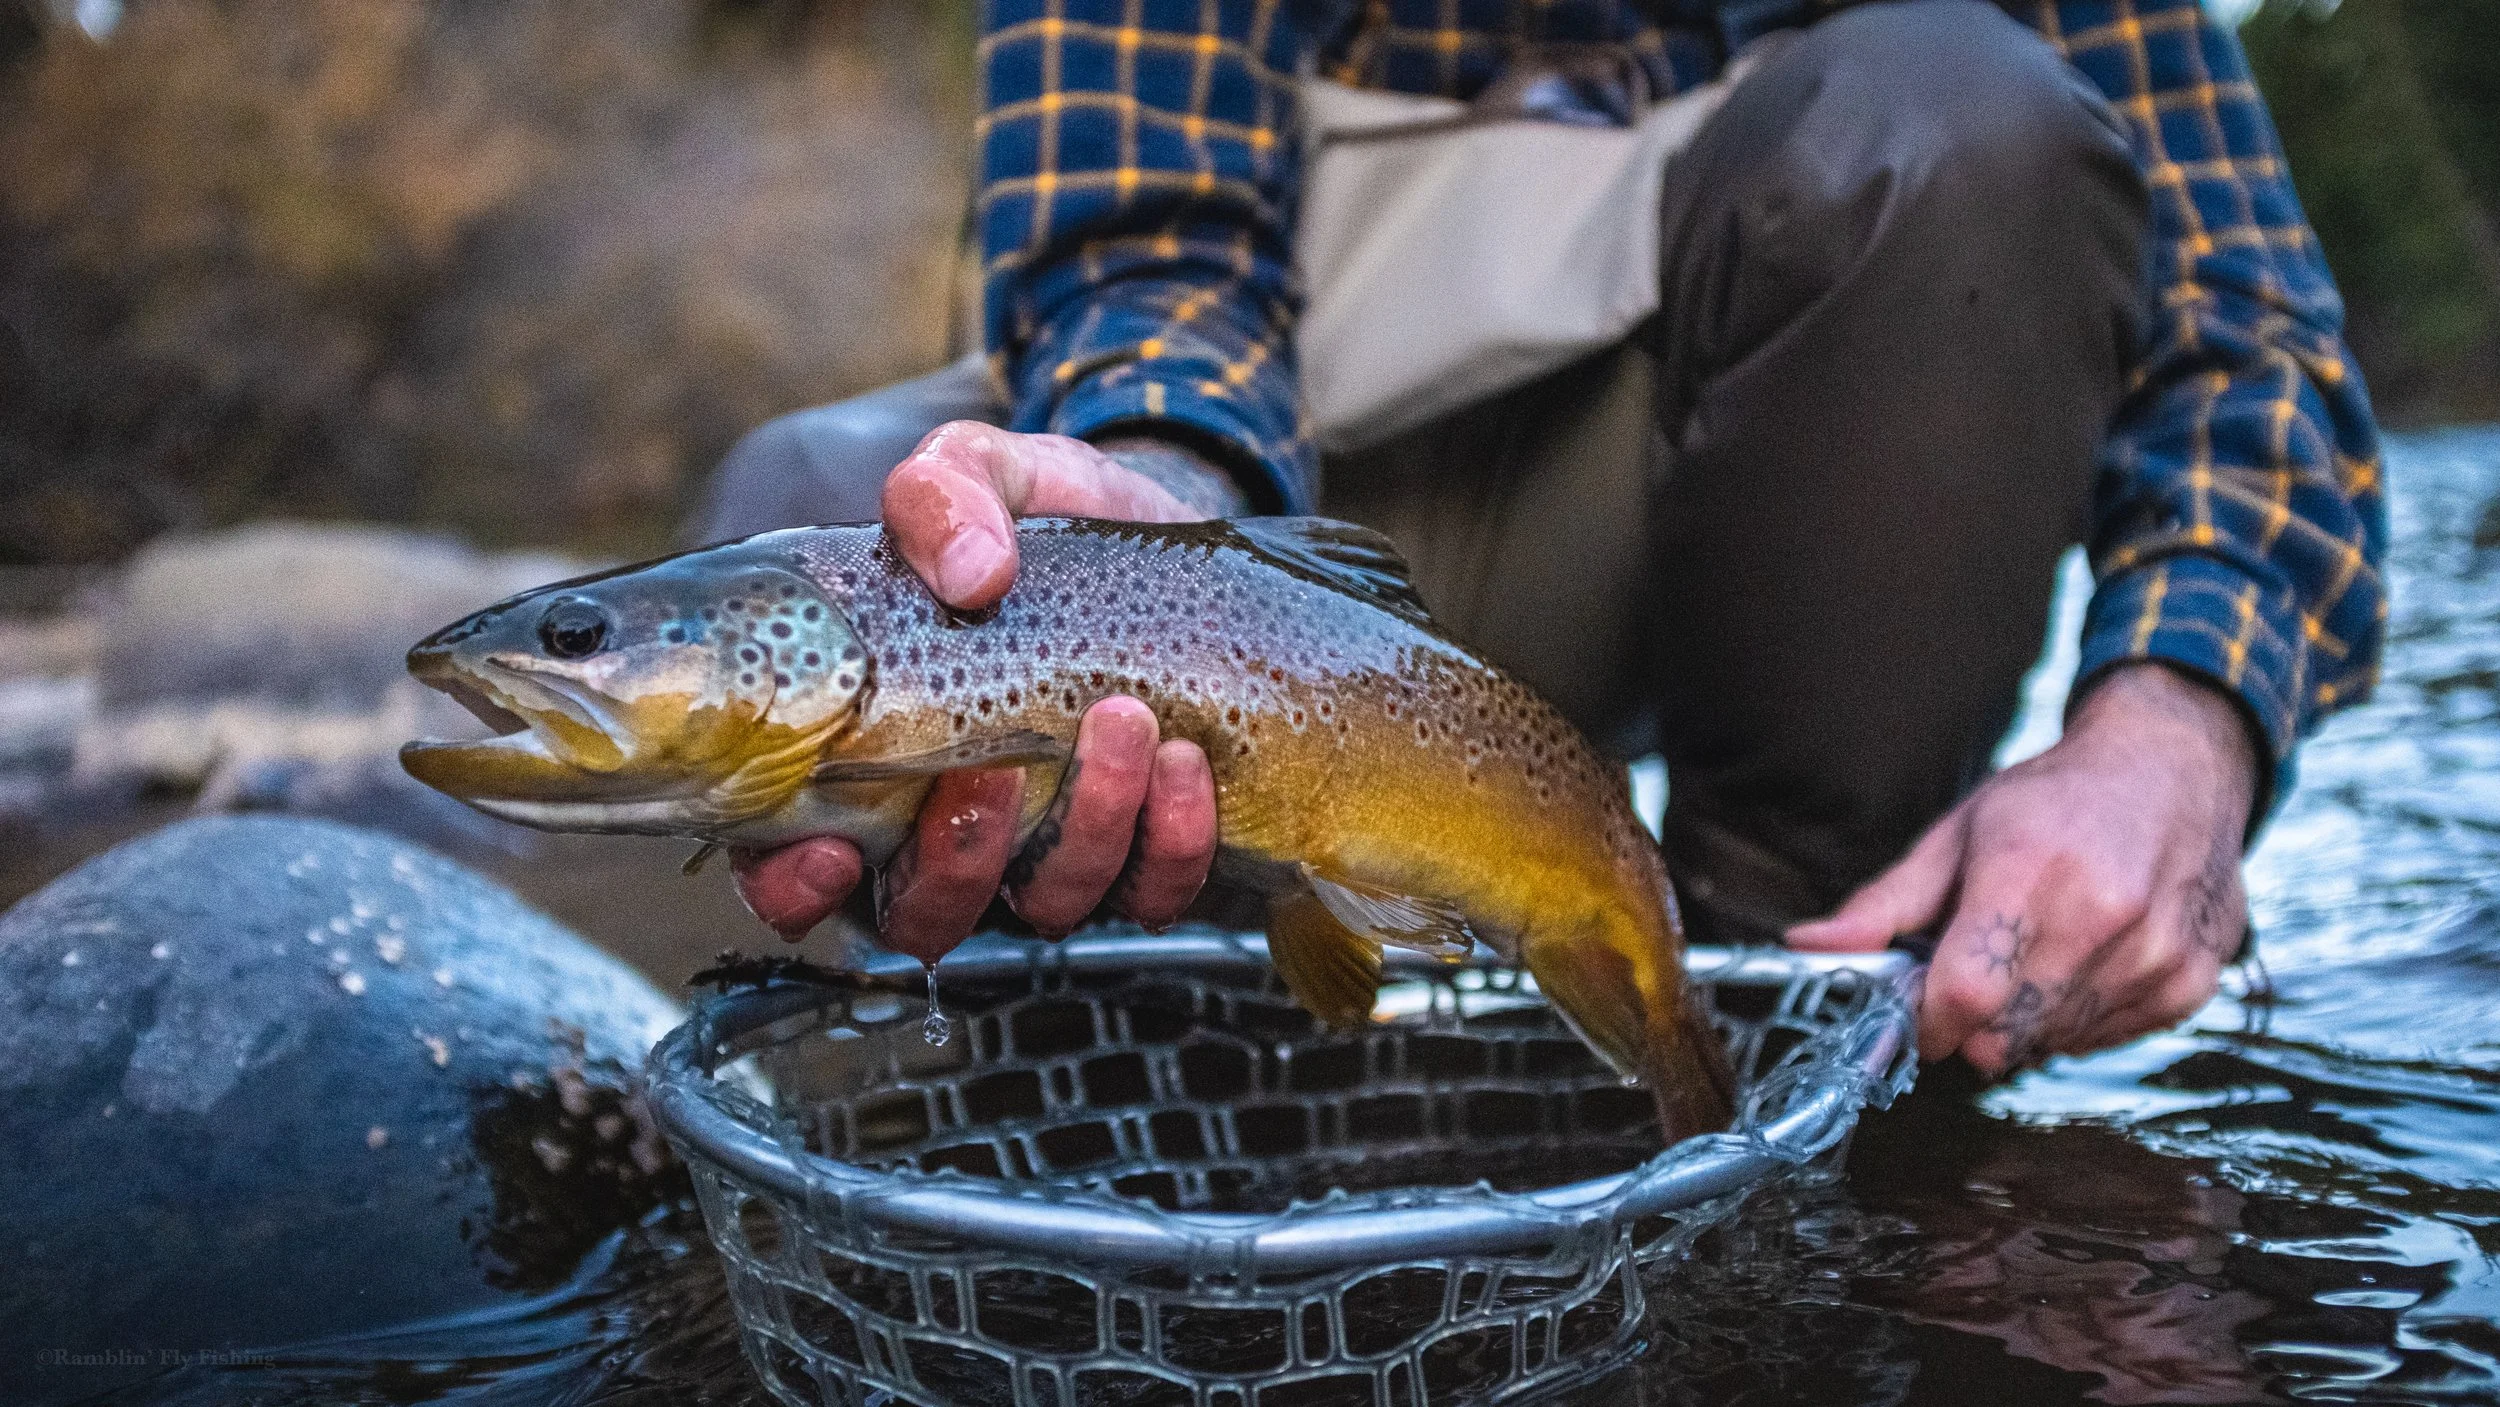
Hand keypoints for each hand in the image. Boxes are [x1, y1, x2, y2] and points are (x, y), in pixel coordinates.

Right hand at [732, 422, 1236, 957]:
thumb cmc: (1033, 518)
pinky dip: (1172, 838)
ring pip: (1047, 904)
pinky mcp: (1148, 851)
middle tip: (993, 767)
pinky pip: (1154, 892)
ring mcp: (1049, 851)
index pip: (790, 869)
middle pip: (925, 912)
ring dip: (1085, 827)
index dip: (793, 885)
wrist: (1159, 519)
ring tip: (1122, 721)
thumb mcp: (974, 471)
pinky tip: (1184, 763)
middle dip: (959, 859)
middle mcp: (947, 828)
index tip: (828, 848)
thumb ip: (940, 494)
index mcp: (861, 756)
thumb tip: (972, 573)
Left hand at [1787, 662, 2259, 1074]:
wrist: (2175, 769)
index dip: (1926, 1021)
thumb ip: (1884, 904)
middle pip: (2003, 1032)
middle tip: (1973, 971)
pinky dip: (2075, 1018)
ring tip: (2035, 949)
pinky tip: (2081, 960)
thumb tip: (1808, 947)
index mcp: (2029, 868)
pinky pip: (2101, 1040)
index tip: (1916, 1012)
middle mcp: (2101, 914)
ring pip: (2049, 1043)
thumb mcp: (1960, 832)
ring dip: (2022, 1019)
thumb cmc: (2058, 799)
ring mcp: (2153, 953)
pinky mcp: (2187, 983)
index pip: (1966, 993)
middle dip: (1969, 1022)